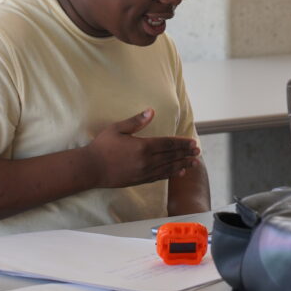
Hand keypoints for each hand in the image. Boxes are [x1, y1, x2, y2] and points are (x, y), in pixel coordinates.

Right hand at [85, 109, 200, 188]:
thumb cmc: (102, 146)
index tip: (193, 143)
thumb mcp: (118, 129)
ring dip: (182, 165)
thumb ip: (136, 121)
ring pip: (168, 168)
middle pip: (171, 156)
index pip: (168, 144)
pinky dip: (171, 174)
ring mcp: (144, 172)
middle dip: (186, 153)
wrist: (91, 169)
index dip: (182, 143)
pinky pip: (160, 177)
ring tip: (194, 163)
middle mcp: (147, 161)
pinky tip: (179, 173)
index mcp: (143, 146)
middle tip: (198, 152)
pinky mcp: (140, 180)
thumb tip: (151, 111)